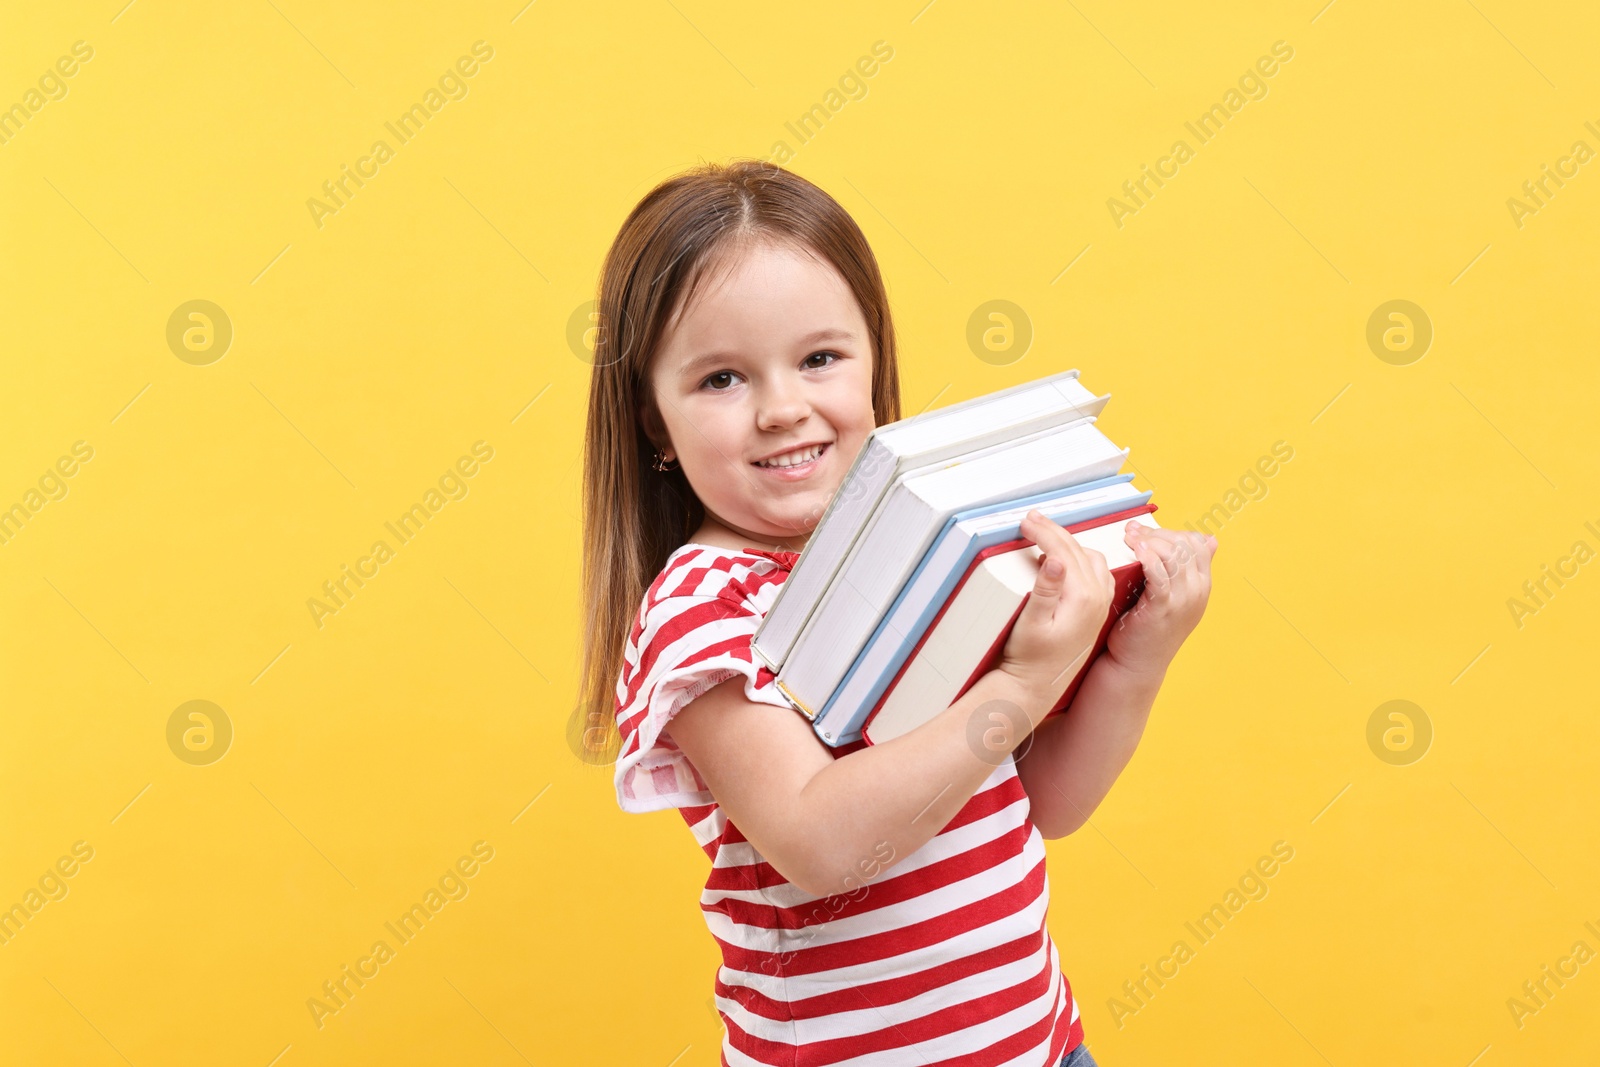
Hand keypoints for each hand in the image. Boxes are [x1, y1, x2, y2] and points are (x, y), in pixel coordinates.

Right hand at [997, 510, 1115, 718]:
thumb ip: (1044, 590)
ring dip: (1068, 542)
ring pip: (1090, 558)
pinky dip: (1080, 557)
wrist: (1037, 686)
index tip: (1025, 521)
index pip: (1063, 551)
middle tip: (1032, 519)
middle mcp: (1098, 597)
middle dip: (1053, 531)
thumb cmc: (1030, 657)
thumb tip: (1053, 559)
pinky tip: (1062, 559)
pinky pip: (1095, 571)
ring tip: (1045, 533)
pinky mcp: (1096, 609)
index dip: (1043, 533)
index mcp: (1083, 597)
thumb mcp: (1031, 624)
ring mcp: (1100, 603)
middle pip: (1078, 550)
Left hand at [1107, 522, 1216, 675]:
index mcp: (1202, 585)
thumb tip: (1208, 539)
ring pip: (1174, 554)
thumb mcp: (1173, 595)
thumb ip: (1183, 570)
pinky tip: (1136, 550)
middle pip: (1185, 545)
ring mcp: (1183, 599)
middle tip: (1132, 530)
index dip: (1171, 531)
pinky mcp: (1163, 607)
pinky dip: (1149, 557)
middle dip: (1157, 532)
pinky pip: (1160, 573)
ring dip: (1150, 540)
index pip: (1197, 544)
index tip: (1145, 530)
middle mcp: (1198, 591)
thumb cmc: (1148, 627)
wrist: (1138, 663)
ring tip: (1129, 538)